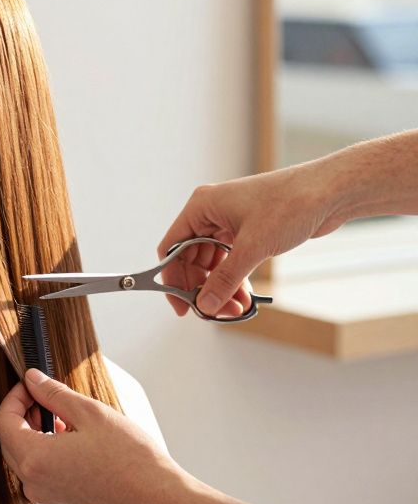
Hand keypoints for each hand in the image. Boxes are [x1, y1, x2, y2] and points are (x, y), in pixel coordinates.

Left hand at [0, 369, 192, 503]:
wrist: (159, 500)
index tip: (30, 387)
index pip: (2, 422)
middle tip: (45, 400)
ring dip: (36, 436)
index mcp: (35, 459)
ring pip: (26, 460)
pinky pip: (42, 476)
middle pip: (10, 442)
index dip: (13, 399)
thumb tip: (32, 379)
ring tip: (65, 421)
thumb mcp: (89, 413)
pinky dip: (48, 456)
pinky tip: (73, 444)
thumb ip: (54, 394)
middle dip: (23, 417)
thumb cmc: (130, 459)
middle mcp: (34, 484)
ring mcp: (47, 498)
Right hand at [157, 163, 341, 317]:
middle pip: (192, 260)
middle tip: (215, 312)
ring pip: (213, 264)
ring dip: (221, 288)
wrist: (331, 191)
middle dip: (203, 288)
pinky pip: (231, 262)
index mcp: (202, 207)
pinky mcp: (248, 232)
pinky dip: (235, 281)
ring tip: (236, 309)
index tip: (182, 306)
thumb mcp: (253, 246)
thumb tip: (205, 304)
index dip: (173, 279)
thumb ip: (225, 278)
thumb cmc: (291, 203)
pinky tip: (244, 298)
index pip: (172, 248)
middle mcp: (212, 214)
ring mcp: (230, 223)